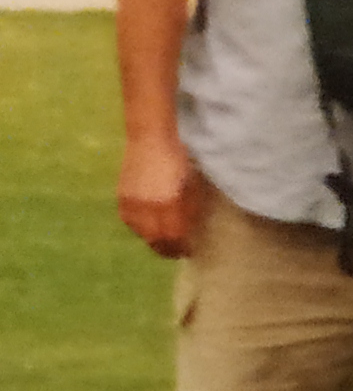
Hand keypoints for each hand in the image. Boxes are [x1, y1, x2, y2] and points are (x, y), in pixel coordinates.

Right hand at [116, 137, 202, 256]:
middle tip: (175, 252)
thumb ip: (190, 209)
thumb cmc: (178, 159)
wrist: (150, 138)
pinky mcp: (122, 196)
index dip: (180, 247)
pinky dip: (139, 227)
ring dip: (151, 239)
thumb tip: (188, 230)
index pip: (173, 236)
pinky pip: (129, 220)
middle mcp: (147, 206)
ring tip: (161, 241)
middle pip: (155, 239)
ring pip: (140, 231)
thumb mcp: (192, 185)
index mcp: (169, 203)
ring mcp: (132, 201)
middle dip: (166, 248)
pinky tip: (146, 227)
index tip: (187, 251)